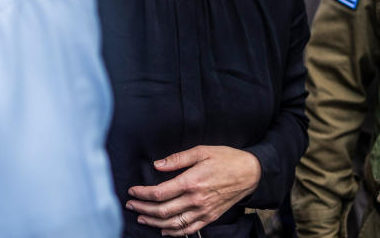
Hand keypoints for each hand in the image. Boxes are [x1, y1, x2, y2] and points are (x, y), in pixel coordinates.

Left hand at [126, 145, 261, 235]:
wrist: (250, 173)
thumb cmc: (226, 159)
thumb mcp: (202, 151)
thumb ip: (178, 159)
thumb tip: (157, 165)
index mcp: (192, 181)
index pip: (160, 193)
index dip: (142, 194)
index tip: (132, 191)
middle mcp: (196, 200)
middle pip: (162, 210)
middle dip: (143, 209)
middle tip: (130, 205)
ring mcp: (203, 211)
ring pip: (172, 224)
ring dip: (153, 223)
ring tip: (141, 218)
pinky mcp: (209, 217)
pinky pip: (188, 230)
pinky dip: (173, 232)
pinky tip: (163, 229)